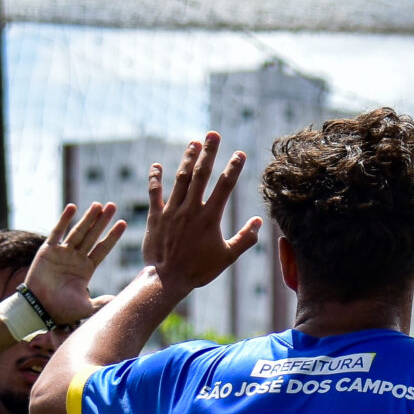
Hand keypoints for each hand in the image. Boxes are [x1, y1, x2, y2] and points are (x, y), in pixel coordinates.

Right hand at [22, 201, 126, 326]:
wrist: (39, 309)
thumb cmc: (61, 310)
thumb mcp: (86, 308)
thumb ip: (101, 303)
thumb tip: (118, 301)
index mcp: (86, 269)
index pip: (102, 249)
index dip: (112, 236)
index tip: (122, 223)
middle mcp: (76, 258)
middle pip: (92, 236)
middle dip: (102, 221)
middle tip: (113, 206)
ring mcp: (62, 253)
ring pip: (78, 232)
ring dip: (88, 218)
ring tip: (98, 205)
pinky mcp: (48, 250)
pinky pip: (57, 232)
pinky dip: (64, 220)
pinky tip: (72, 207)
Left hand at [146, 133, 261, 298]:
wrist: (167, 280)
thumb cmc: (198, 270)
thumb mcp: (226, 257)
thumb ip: (244, 239)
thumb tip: (258, 222)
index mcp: (210, 218)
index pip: (225, 186)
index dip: (233, 168)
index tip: (240, 153)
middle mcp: (191, 209)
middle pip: (201, 174)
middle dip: (208, 152)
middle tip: (213, 133)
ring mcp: (172, 211)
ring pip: (180, 179)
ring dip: (187, 159)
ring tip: (193, 143)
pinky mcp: (156, 216)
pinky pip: (155, 192)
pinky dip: (155, 178)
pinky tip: (157, 165)